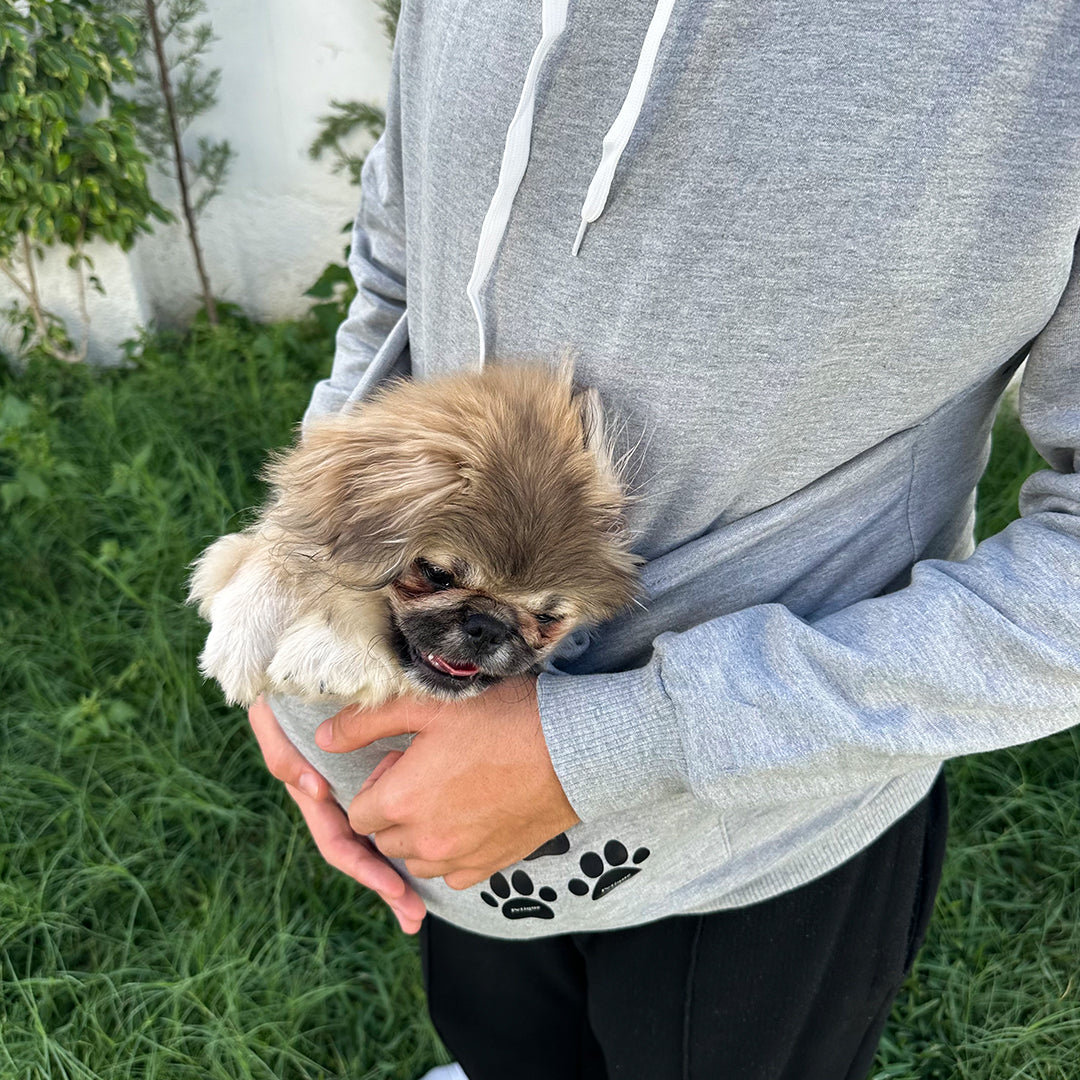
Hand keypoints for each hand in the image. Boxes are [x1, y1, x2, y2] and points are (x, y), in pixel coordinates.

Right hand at [247, 697, 426, 933]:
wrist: (298, 653)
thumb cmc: (289, 686)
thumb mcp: (277, 716)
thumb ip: (285, 752)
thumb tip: (315, 792)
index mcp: (314, 787)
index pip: (337, 840)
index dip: (363, 868)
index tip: (393, 887)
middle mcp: (334, 793)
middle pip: (360, 850)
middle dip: (385, 884)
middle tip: (415, 915)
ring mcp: (353, 784)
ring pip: (378, 834)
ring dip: (397, 869)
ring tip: (421, 905)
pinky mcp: (375, 768)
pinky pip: (392, 807)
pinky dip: (410, 831)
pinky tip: (436, 852)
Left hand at [315, 676, 579, 889]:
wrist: (572, 751)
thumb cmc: (501, 719)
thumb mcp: (427, 706)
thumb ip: (366, 722)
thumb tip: (324, 739)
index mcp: (399, 801)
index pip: (358, 813)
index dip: (377, 784)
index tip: (403, 760)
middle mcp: (423, 841)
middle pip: (385, 838)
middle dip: (395, 809)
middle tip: (429, 770)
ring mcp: (459, 859)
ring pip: (417, 858)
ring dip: (422, 833)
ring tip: (451, 791)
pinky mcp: (490, 867)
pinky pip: (454, 873)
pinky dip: (454, 851)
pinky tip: (474, 814)